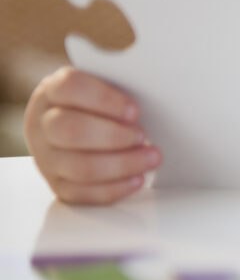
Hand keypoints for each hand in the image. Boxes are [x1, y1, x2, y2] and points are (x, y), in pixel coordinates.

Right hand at [23, 67, 160, 204]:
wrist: (73, 125)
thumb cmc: (97, 105)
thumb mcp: (104, 87)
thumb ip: (121, 87)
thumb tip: (157, 95)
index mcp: (53, 92)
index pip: (70, 87)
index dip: (104, 100)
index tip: (134, 110)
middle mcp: (43, 124)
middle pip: (70, 130)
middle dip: (114, 136)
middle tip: (142, 136)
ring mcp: (47, 157)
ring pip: (79, 167)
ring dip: (122, 164)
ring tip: (151, 158)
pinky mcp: (57, 184)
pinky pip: (83, 193)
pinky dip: (115, 188)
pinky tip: (136, 179)